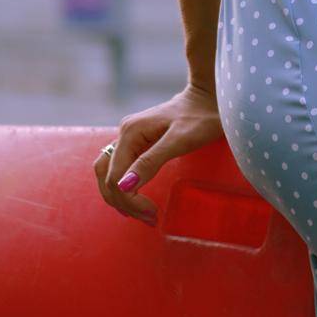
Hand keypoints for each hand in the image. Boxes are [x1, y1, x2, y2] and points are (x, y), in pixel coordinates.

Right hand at [92, 81, 225, 225]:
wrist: (210, 97)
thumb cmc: (200, 118)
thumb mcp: (180, 141)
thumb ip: (151, 161)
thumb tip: (124, 186)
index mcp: (130, 133)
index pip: (115, 177)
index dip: (130, 201)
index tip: (152, 214)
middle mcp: (124, 133)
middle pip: (107, 176)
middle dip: (124, 202)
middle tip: (149, 219)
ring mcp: (129, 137)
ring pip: (109, 172)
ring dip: (120, 196)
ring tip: (141, 214)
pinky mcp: (137, 141)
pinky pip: (120, 167)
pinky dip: (123, 186)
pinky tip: (136, 198)